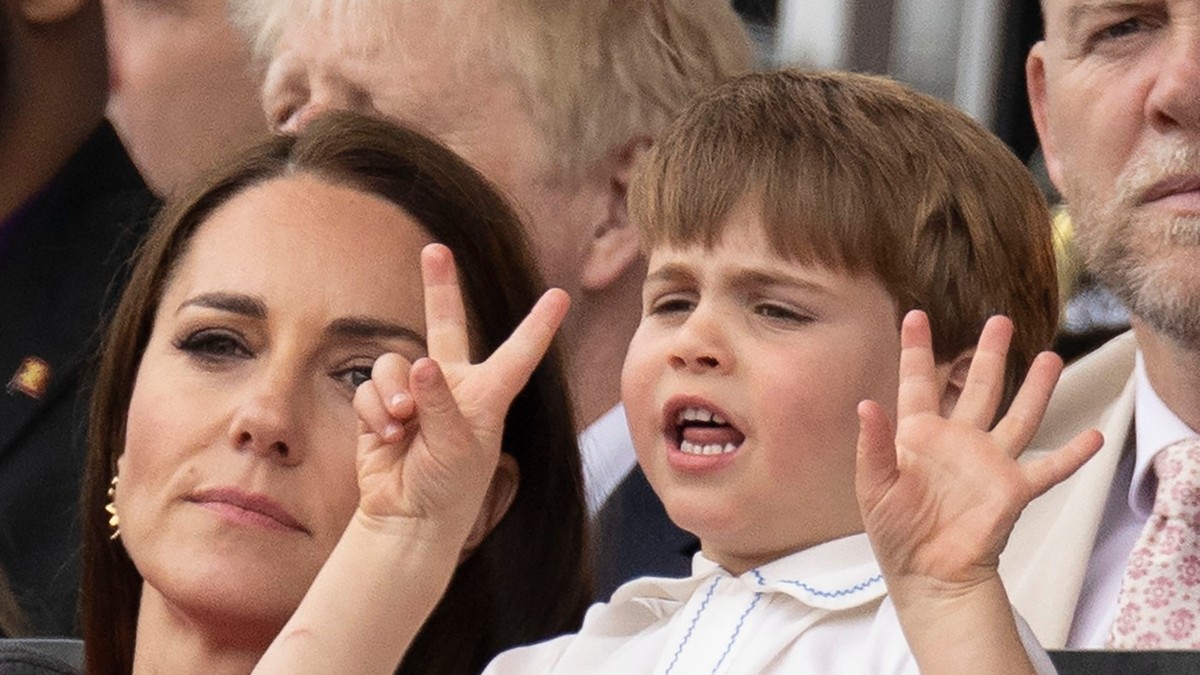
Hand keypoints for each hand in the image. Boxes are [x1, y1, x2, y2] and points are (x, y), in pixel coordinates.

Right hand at [351, 243, 568, 543]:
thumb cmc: (450, 488)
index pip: (517, 355)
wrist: (409, 519)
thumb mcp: (459, 446)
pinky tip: (386, 435)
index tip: (560, 296)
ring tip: (403, 425)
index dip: (538, 326)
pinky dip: (375, 411)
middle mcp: (453, 386)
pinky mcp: (382, 406)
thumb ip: (440, 402)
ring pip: (395, 363)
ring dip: (395, 393)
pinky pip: (370, 388)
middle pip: (446, 325)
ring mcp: (416, 394)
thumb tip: (419, 364)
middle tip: (435, 250)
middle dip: (439, 287)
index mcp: (487, 395)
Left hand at [855, 310, 1101, 594]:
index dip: (916, 349)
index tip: (915, 315)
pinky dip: (1072, 455)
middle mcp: (958, 441)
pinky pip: (1049, 469)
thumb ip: (874, 446)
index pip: (917, 382)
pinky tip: (1094, 436)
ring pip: (1018, 416)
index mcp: (919, 435)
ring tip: (1052, 356)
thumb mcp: (874, 487)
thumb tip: (865, 404)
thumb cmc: (895, 533)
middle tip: (1000, 321)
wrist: (927, 574)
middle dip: (989, 353)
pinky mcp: (1013, 490)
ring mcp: (989, 462)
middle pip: (978, 387)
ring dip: (1036, 388)